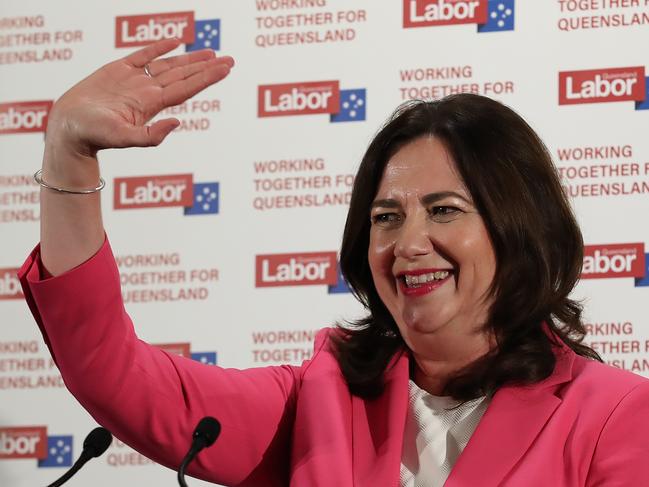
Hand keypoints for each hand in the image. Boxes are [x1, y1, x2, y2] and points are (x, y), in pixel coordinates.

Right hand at [46, 38, 233, 157]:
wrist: (69, 127)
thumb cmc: (94, 135)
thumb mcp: (124, 139)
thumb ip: (150, 136)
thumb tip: (177, 123)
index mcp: (151, 104)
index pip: (186, 88)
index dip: (207, 77)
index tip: (226, 68)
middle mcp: (147, 91)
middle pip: (183, 76)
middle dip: (206, 67)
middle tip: (230, 59)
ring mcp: (134, 80)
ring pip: (168, 65)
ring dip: (189, 59)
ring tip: (211, 53)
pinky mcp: (117, 71)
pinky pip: (142, 56)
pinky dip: (158, 48)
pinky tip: (174, 42)